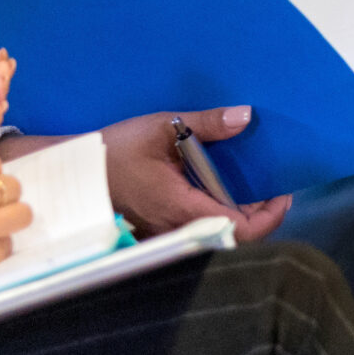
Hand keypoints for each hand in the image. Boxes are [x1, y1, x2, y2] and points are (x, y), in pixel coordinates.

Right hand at [94, 108, 291, 239]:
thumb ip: (206, 124)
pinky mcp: (159, 230)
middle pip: (234, 237)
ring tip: (254, 190)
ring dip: (240, 217)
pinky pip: (199, 231)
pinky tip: (222, 194)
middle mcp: (177, 228)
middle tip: (273, 190)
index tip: (282, 194)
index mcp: (181, 207)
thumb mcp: (161, 128)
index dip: (269, 217)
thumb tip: (245, 117)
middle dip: (260, 217)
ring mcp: (167, 233)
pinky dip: (219, 216)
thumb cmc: (113, 150)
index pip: (239, 229)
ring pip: (217, 236)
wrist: (72, 173)